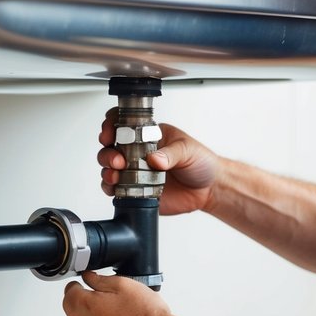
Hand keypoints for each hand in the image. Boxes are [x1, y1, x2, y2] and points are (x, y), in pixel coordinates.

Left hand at [62, 271, 171, 315]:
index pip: (69, 291)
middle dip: (86, 303)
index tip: (90, 286)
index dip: (81, 286)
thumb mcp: (123, 284)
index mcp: (82, 306)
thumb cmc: (144, 315)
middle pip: (73, 310)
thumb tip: (88, 277)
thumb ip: (99, 279)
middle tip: (109, 301)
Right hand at [97, 109, 219, 215]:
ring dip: (107, 171)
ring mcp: (135, 172)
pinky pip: (116, 189)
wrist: (209, 189)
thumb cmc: (201, 163)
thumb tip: (154, 158)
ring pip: (109, 169)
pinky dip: (111, 189)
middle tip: (118, 160)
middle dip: (108, 153)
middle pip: (110, 148)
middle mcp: (138, 153)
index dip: (110, 126)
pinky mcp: (136, 190)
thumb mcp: (188, 150)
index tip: (109, 133)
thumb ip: (171, 153)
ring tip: (116, 175)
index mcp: (149, 135)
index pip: (123, 124)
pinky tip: (118, 188)